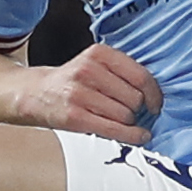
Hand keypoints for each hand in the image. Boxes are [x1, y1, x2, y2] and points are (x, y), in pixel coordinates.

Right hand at [14, 44, 159, 141]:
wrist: (35, 93)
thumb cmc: (71, 82)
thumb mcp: (95, 64)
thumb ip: (122, 72)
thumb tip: (154, 94)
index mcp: (99, 54)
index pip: (140, 76)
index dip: (154, 94)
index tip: (156, 103)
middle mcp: (89, 70)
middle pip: (135, 98)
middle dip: (137, 109)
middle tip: (131, 112)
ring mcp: (80, 93)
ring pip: (126, 115)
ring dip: (129, 122)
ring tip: (119, 120)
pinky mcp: (75, 116)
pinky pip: (114, 129)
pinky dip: (132, 136)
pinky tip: (139, 136)